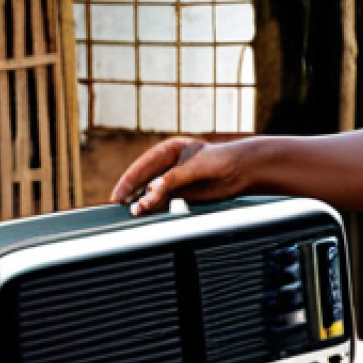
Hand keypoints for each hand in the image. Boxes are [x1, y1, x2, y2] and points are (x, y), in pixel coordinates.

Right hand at [110, 136, 253, 214]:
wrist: (242, 171)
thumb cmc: (221, 160)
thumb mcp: (195, 167)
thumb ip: (174, 179)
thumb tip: (152, 190)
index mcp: (169, 150)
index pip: (143, 165)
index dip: (130, 180)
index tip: (120, 194)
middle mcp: (169, 164)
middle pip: (144, 179)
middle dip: (133, 192)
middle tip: (122, 205)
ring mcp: (174, 179)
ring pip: (152, 192)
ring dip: (144, 202)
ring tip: (136, 213)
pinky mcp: (182, 193)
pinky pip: (163, 201)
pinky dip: (155, 207)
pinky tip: (148, 212)